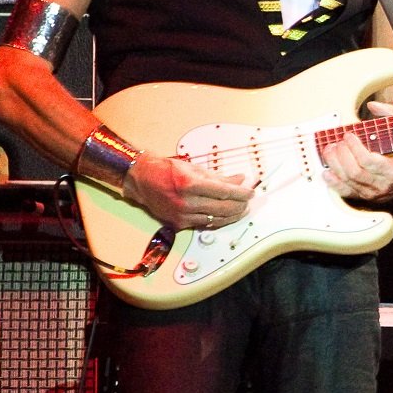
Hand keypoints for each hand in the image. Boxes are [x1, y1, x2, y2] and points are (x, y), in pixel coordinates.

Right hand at [124, 154, 251, 230]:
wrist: (141, 180)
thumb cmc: (167, 170)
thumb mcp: (194, 168)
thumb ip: (219, 177)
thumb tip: (241, 179)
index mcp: (189, 184)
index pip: (224, 191)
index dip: (241, 193)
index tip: (251, 192)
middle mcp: (186, 201)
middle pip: (223, 207)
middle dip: (240, 205)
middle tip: (248, 201)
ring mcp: (182, 214)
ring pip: (216, 218)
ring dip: (232, 215)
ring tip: (241, 209)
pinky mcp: (179, 223)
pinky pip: (205, 223)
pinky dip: (218, 220)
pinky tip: (226, 215)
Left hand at [323, 101, 392, 202]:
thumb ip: (389, 114)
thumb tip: (373, 106)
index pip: (368, 161)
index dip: (354, 147)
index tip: (348, 135)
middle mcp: (383, 185)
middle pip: (355, 172)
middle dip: (342, 155)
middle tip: (337, 142)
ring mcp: (371, 192)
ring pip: (347, 180)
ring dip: (334, 164)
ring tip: (330, 149)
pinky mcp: (362, 196)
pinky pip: (344, 192)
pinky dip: (333, 182)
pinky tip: (327, 171)